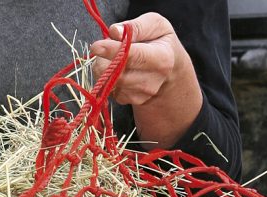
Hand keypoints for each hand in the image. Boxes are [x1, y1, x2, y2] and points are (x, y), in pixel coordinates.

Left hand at [89, 12, 202, 148]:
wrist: (170, 71)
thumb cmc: (161, 43)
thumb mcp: (156, 25)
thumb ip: (136, 26)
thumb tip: (114, 32)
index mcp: (162, 58)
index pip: (132, 56)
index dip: (112, 51)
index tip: (96, 46)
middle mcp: (153, 80)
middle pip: (116, 73)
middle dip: (103, 59)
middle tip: (102, 47)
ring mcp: (141, 94)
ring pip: (108, 82)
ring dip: (103, 68)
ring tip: (113, 57)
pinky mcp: (130, 100)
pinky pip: (108, 89)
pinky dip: (107, 78)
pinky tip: (117, 70)